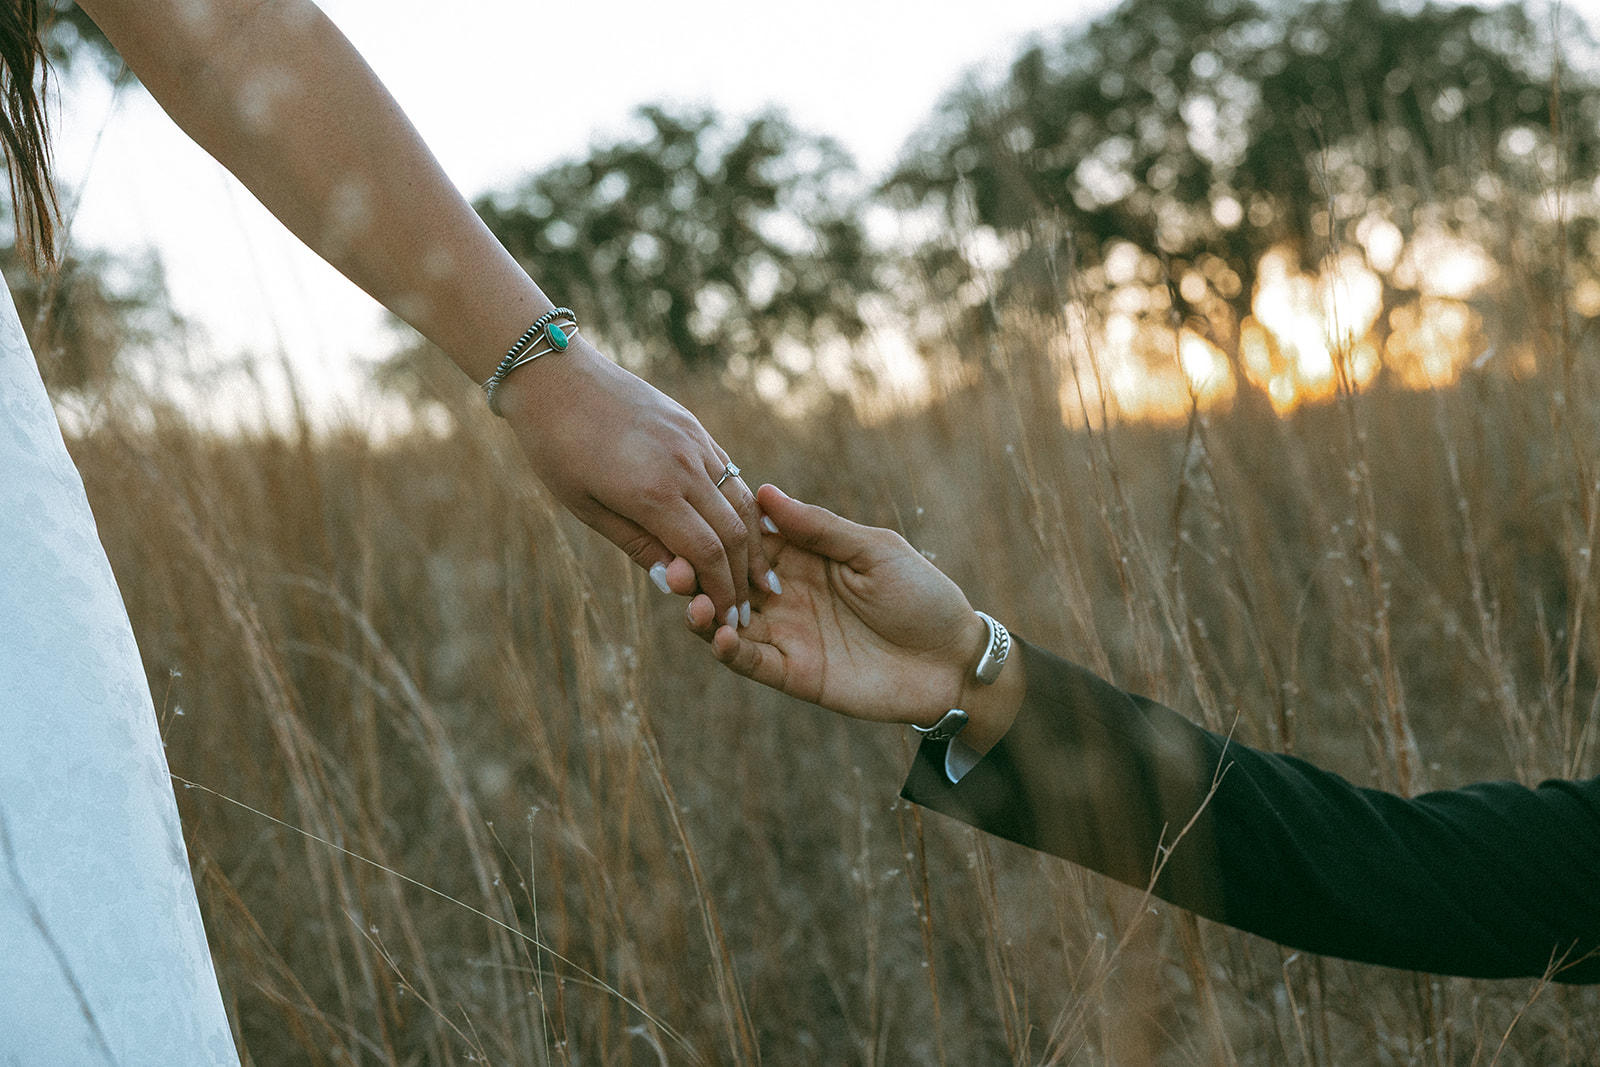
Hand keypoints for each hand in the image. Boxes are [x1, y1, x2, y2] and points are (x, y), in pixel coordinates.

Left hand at [498, 341, 770, 622]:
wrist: (556, 377)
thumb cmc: (558, 449)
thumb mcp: (588, 508)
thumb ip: (639, 545)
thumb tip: (678, 582)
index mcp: (651, 493)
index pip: (707, 554)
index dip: (723, 593)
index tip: (728, 621)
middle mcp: (683, 466)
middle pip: (733, 532)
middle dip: (743, 578)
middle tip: (747, 610)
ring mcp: (694, 443)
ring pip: (741, 502)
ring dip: (753, 545)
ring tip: (759, 577)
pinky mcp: (695, 428)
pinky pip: (730, 474)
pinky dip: (743, 508)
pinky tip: (746, 529)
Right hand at [685, 484, 990, 727]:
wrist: (951, 661)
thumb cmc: (922, 595)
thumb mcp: (873, 551)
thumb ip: (820, 528)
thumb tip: (766, 492)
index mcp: (803, 557)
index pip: (749, 538)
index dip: (718, 529)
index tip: (689, 515)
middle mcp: (785, 594)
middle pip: (726, 581)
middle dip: (695, 572)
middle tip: (672, 564)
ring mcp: (787, 635)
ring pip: (727, 622)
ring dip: (702, 611)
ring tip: (691, 601)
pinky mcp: (794, 674)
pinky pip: (751, 662)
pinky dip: (729, 650)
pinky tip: (718, 635)